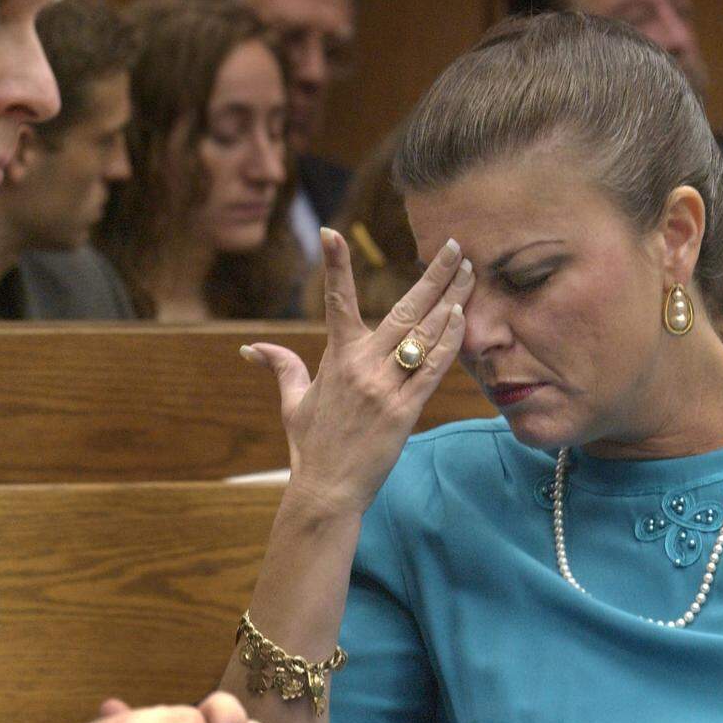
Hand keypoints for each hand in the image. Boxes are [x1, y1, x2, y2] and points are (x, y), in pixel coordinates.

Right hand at [243, 228, 473, 517]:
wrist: (327, 489)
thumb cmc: (310, 445)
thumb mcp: (293, 402)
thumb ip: (282, 366)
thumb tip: (252, 348)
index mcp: (335, 357)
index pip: (336, 301)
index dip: (334, 266)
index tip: (333, 233)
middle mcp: (362, 366)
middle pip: (404, 309)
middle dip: (433, 275)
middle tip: (454, 246)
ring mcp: (386, 387)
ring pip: (426, 333)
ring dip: (453, 301)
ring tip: (471, 273)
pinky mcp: (406, 409)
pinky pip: (434, 368)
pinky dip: (451, 340)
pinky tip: (463, 317)